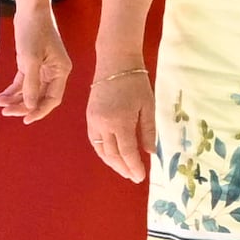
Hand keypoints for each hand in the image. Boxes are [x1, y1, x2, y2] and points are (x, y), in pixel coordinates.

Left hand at [0, 0, 72, 125]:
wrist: (30, 8)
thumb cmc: (34, 31)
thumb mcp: (31, 59)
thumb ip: (31, 84)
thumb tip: (29, 106)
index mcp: (61, 71)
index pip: (53, 99)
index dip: (39, 111)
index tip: (25, 120)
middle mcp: (54, 72)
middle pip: (40, 97)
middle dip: (23, 106)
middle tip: (6, 112)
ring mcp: (42, 68)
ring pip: (30, 91)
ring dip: (16, 99)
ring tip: (0, 104)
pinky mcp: (31, 63)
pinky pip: (23, 82)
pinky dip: (13, 90)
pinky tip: (1, 96)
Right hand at [85, 60, 155, 183]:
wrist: (115, 62)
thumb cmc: (135, 82)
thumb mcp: (147, 106)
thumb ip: (148, 131)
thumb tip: (149, 152)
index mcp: (120, 122)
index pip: (127, 152)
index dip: (134, 167)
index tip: (141, 177)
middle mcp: (103, 124)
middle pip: (112, 154)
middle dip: (123, 168)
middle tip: (133, 176)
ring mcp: (93, 121)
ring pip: (101, 150)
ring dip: (112, 163)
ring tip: (123, 169)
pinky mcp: (89, 116)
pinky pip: (94, 140)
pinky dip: (103, 151)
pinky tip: (111, 155)